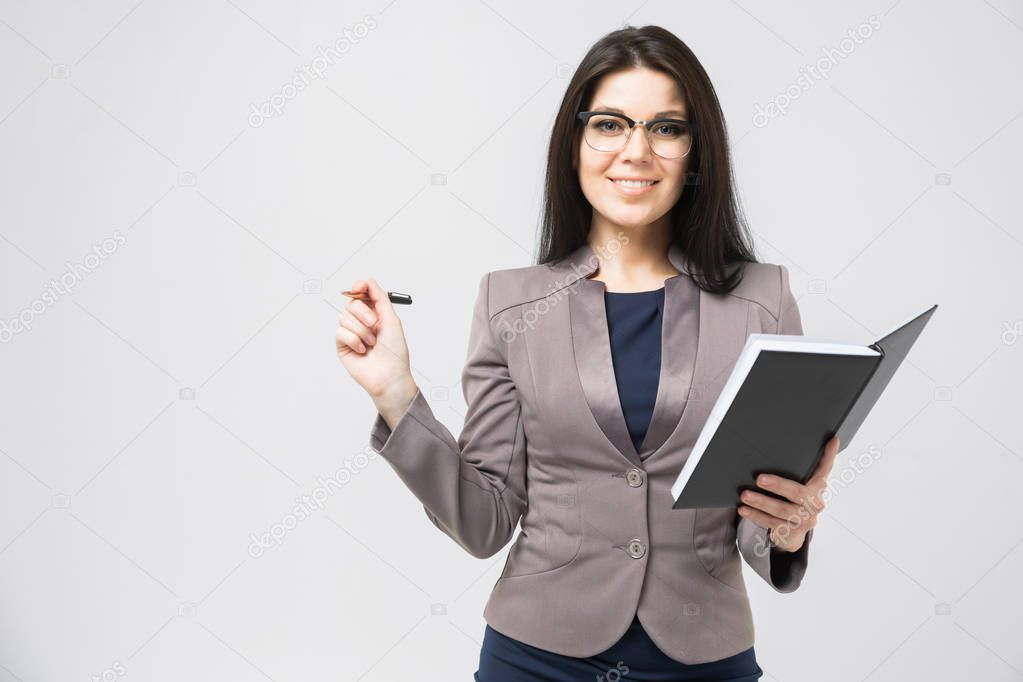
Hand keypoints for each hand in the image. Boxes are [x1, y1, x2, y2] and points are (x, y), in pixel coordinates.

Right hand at [336, 277, 414, 405]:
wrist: (389, 375)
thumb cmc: (395, 352)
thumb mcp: (391, 319)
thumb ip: (379, 298)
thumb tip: (369, 280)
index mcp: (375, 314)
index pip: (361, 295)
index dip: (359, 288)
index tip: (360, 287)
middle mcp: (362, 322)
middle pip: (351, 303)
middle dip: (363, 312)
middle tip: (374, 325)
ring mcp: (351, 333)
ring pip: (344, 317)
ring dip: (362, 331)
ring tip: (372, 343)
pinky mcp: (343, 345)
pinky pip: (340, 332)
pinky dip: (354, 340)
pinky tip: (362, 350)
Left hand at [736, 435, 839, 551]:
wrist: (794, 532)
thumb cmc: (795, 502)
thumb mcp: (801, 484)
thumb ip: (804, 467)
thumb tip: (816, 440)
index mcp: (818, 487)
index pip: (825, 469)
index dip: (829, 455)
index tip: (832, 440)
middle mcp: (815, 504)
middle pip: (797, 493)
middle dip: (778, 485)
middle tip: (759, 479)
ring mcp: (806, 520)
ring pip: (782, 511)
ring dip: (761, 502)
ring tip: (745, 495)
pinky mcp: (793, 532)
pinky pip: (772, 523)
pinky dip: (756, 516)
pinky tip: (744, 509)